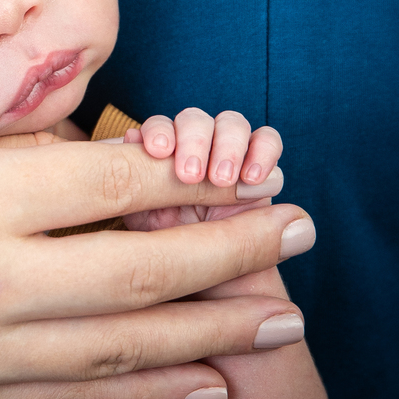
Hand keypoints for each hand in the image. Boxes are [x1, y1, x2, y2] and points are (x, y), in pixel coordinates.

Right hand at [0, 129, 317, 398]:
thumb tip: (75, 168)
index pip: (108, 183)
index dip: (187, 174)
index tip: (241, 165)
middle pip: (134, 269)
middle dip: (230, 249)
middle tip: (300, 231)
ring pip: (117, 347)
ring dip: (208, 331)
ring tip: (278, 314)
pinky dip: (138, 398)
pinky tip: (194, 388)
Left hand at [120, 109, 283, 230]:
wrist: (207, 278)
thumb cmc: (170, 246)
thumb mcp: (147, 220)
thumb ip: (140, 181)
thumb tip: (131, 138)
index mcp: (165, 154)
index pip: (161, 126)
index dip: (159, 131)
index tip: (157, 151)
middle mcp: (198, 147)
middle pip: (196, 120)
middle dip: (194, 140)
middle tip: (191, 175)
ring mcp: (232, 154)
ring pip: (231, 124)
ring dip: (228, 144)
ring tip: (225, 180)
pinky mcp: (264, 168)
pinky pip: (267, 141)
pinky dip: (264, 150)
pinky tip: (255, 177)